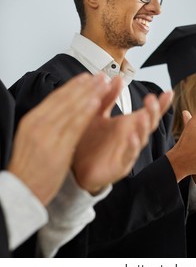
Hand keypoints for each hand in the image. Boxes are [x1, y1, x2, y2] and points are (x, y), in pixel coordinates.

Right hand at [8, 73, 110, 204]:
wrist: (22, 191)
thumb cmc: (30, 167)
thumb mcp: (33, 139)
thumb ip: (46, 124)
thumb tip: (61, 111)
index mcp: (32, 120)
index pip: (56, 98)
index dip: (73, 86)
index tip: (87, 77)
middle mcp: (38, 124)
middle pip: (65, 99)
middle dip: (85, 86)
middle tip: (100, 76)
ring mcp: (47, 135)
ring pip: (71, 109)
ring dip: (89, 94)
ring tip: (103, 83)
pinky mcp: (57, 148)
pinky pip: (74, 126)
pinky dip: (85, 112)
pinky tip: (96, 103)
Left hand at [72, 77, 172, 193]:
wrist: (76, 166)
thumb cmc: (89, 141)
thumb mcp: (97, 114)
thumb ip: (108, 97)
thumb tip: (118, 78)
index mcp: (128, 124)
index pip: (149, 112)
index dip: (160, 104)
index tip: (169, 92)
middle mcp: (132, 136)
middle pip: (148, 123)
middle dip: (153, 112)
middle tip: (152, 99)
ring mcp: (128, 151)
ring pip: (141, 139)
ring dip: (143, 127)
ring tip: (144, 115)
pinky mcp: (120, 165)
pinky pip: (128, 155)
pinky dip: (132, 146)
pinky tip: (132, 136)